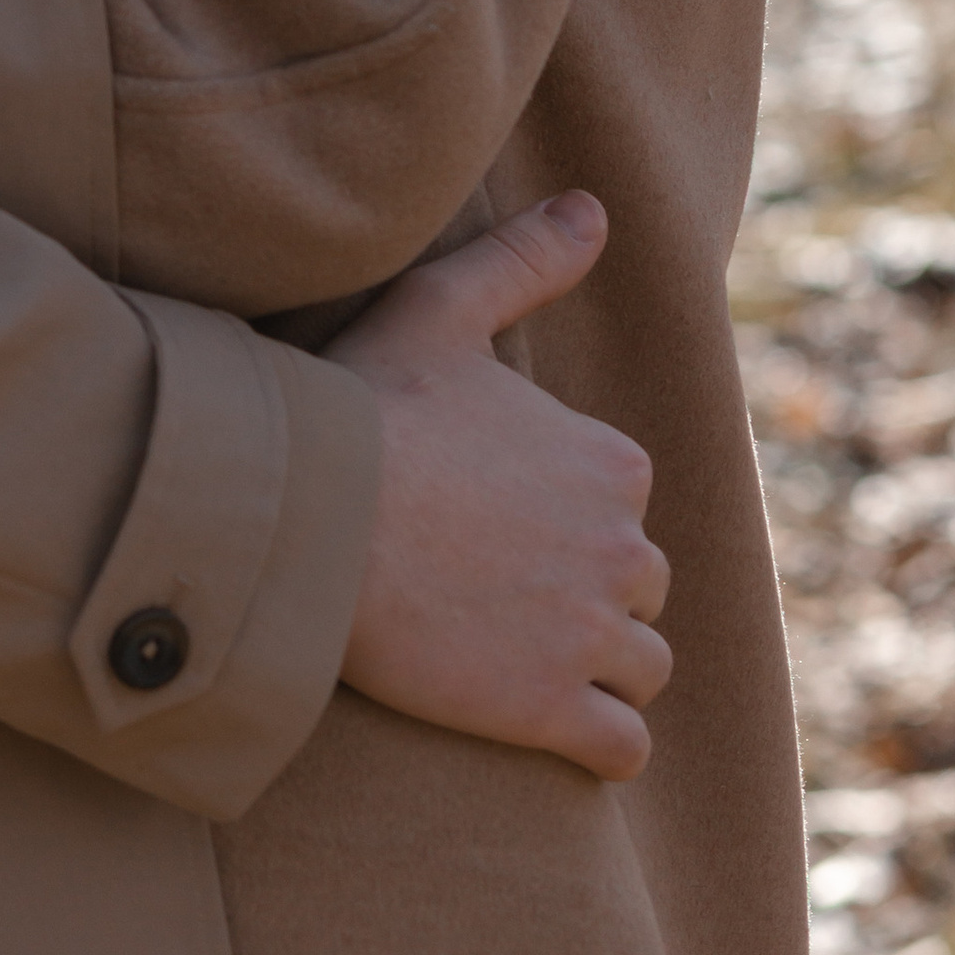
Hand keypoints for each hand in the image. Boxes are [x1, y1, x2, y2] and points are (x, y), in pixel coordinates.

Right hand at [331, 192, 670, 780]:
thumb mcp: (445, 307)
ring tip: (531, 659)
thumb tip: (594, 208)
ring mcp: (590, 634)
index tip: (505, 514)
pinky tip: (554, 729)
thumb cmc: (369, 405)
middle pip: (641, 583)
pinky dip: (602, 743)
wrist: (312, 517)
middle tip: (511, 590)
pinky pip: (621, 746)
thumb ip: (526, 259)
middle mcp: (620, 547)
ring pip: (642, 665)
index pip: (624, 498)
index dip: (571, 508)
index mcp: (609, 460)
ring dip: (605, 667)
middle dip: (594, 589)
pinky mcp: (553, 710)